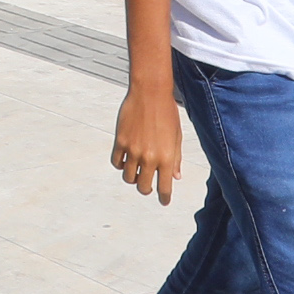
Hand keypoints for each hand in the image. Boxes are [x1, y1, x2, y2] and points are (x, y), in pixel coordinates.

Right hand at [110, 73, 181, 201]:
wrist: (150, 92)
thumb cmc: (167, 112)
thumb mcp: (176, 136)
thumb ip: (176, 159)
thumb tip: (175, 177)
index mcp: (167, 157)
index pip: (164, 187)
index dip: (164, 198)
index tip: (164, 201)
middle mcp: (149, 157)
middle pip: (143, 187)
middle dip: (146, 189)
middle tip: (148, 186)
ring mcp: (133, 151)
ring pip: (128, 177)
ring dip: (133, 177)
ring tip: (137, 171)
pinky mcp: (120, 142)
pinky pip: (117, 163)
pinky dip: (121, 164)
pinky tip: (126, 159)